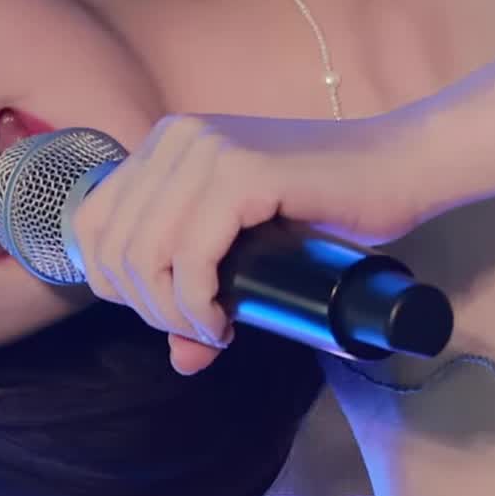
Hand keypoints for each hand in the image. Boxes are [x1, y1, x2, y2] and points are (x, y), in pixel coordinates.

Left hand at [59, 108, 447, 374]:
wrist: (402, 167)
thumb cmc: (331, 206)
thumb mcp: (248, 246)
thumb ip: (203, 286)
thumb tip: (179, 359)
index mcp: (166, 143)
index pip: (92, 226)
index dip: (121, 287)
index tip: (175, 313)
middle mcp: (177, 137)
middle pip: (112, 249)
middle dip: (149, 309)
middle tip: (201, 332)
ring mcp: (208, 151)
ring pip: (144, 256)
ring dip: (173, 314)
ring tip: (215, 331)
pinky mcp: (242, 174)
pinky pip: (190, 257)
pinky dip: (198, 304)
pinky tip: (224, 322)